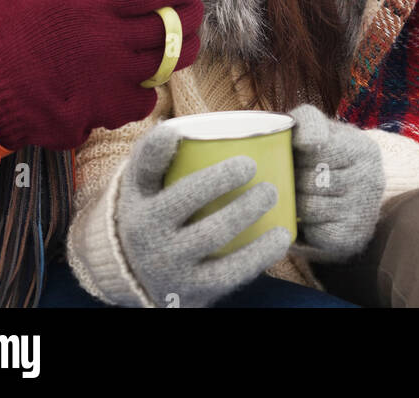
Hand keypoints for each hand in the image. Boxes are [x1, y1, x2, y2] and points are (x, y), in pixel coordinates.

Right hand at [0, 0, 204, 150]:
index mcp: (94, 7)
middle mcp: (110, 41)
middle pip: (172, 29)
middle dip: (192, 20)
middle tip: (194, 15)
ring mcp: (111, 78)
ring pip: (164, 67)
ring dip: (179, 57)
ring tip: (184, 49)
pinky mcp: (103, 111)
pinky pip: (141, 103)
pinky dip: (144, 95)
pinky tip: (138, 88)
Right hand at [116, 119, 290, 307]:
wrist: (138, 277)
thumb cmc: (152, 212)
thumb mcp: (143, 186)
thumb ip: (155, 155)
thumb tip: (176, 128)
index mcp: (139, 200)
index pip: (145, 170)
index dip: (157, 149)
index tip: (176, 132)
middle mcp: (147, 234)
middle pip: (185, 199)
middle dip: (220, 179)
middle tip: (251, 165)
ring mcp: (171, 266)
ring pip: (210, 236)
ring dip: (244, 212)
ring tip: (270, 193)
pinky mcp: (194, 291)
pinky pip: (229, 273)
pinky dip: (258, 255)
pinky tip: (280, 237)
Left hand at [288, 103, 384, 262]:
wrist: (353, 200)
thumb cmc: (327, 158)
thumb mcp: (322, 131)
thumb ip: (308, 123)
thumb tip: (304, 139)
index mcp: (363, 148)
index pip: (318, 142)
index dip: (298, 150)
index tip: (296, 152)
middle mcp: (371, 179)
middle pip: (310, 179)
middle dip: (292, 179)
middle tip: (293, 178)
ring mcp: (364, 211)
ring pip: (309, 207)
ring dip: (295, 203)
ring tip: (299, 197)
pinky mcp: (352, 237)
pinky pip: (314, 232)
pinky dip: (306, 226)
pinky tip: (311, 218)